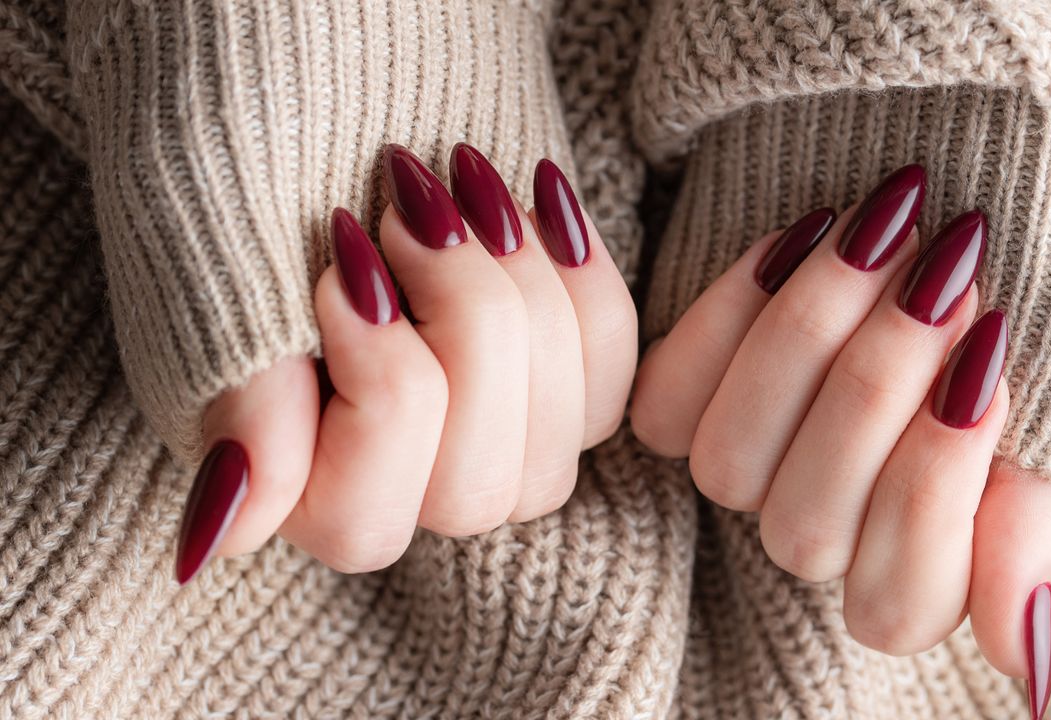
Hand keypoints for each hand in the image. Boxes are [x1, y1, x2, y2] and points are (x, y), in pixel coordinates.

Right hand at [177, 145, 635, 580]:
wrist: (320, 86)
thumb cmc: (248, 176)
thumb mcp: (219, 270)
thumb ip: (234, 401)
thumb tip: (219, 537)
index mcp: (288, 486)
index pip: (361, 515)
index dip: (377, 380)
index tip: (343, 256)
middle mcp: (396, 488)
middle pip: (477, 488)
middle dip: (464, 322)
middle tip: (411, 206)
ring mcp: (485, 445)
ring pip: (557, 437)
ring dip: (522, 292)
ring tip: (465, 184)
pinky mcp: (552, 388)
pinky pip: (610, 373)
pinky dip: (580, 277)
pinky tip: (537, 196)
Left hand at [631, 166, 1050, 712]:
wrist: (971, 176)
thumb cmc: (1035, 296)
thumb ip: (1033, 523)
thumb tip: (1021, 660)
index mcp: (922, 560)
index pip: (899, 602)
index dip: (935, 490)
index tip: (992, 367)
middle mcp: (825, 529)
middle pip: (805, 529)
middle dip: (876, 390)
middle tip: (947, 273)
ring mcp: (751, 467)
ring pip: (728, 467)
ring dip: (806, 342)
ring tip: (884, 231)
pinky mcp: (687, 397)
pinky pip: (667, 400)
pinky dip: (731, 312)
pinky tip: (802, 233)